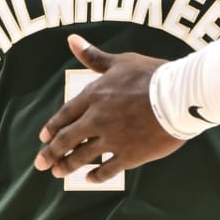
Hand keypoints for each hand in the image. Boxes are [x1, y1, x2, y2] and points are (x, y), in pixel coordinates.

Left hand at [37, 35, 180, 178]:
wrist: (179, 96)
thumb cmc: (151, 75)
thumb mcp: (120, 62)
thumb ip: (94, 57)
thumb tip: (71, 40)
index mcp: (94, 96)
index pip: (65, 114)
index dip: (52, 127)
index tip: (43, 137)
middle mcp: (97, 120)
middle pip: (67, 139)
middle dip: (51, 152)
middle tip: (40, 163)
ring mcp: (112, 139)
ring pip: (82, 156)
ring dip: (68, 166)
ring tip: (57, 173)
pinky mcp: (129, 155)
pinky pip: (108, 170)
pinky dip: (97, 176)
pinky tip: (89, 179)